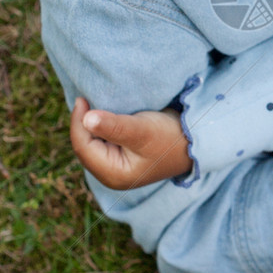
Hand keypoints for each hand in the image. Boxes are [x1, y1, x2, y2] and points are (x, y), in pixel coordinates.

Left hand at [70, 98, 191, 189]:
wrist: (195, 142)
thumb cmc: (169, 137)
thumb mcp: (142, 130)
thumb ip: (114, 126)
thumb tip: (86, 119)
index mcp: (113, 174)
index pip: (82, 146)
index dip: (78, 121)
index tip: (82, 97)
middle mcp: (111, 174)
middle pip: (84, 146)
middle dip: (83, 123)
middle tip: (86, 98)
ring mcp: (116, 167)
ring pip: (92, 143)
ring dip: (91, 125)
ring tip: (93, 104)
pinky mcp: (122, 157)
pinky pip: (101, 141)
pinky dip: (100, 127)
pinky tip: (104, 115)